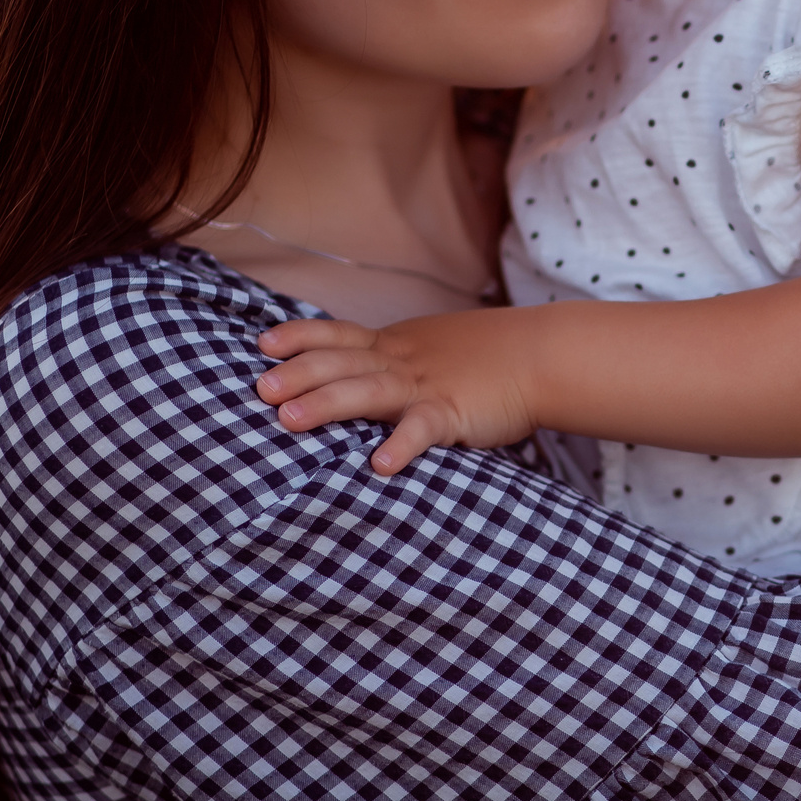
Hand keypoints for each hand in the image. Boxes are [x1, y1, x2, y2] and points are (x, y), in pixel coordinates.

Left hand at [256, 311, 537, 473]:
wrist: (542, 354)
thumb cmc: (489, 357)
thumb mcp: (433, 350)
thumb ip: (396, 364)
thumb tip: (359, 379)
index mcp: (396, 345)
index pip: (339, 335)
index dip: (300, 337)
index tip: (263, 343)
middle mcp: (403, 361)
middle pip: (343, 362)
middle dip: (298, 373)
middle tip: (258, 387)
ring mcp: (426, 385)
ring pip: (369, 391)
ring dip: (328, 404)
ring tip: (289, 420)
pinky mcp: (453, 412)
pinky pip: (423, 429)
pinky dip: (401, 444)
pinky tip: (379, 465)